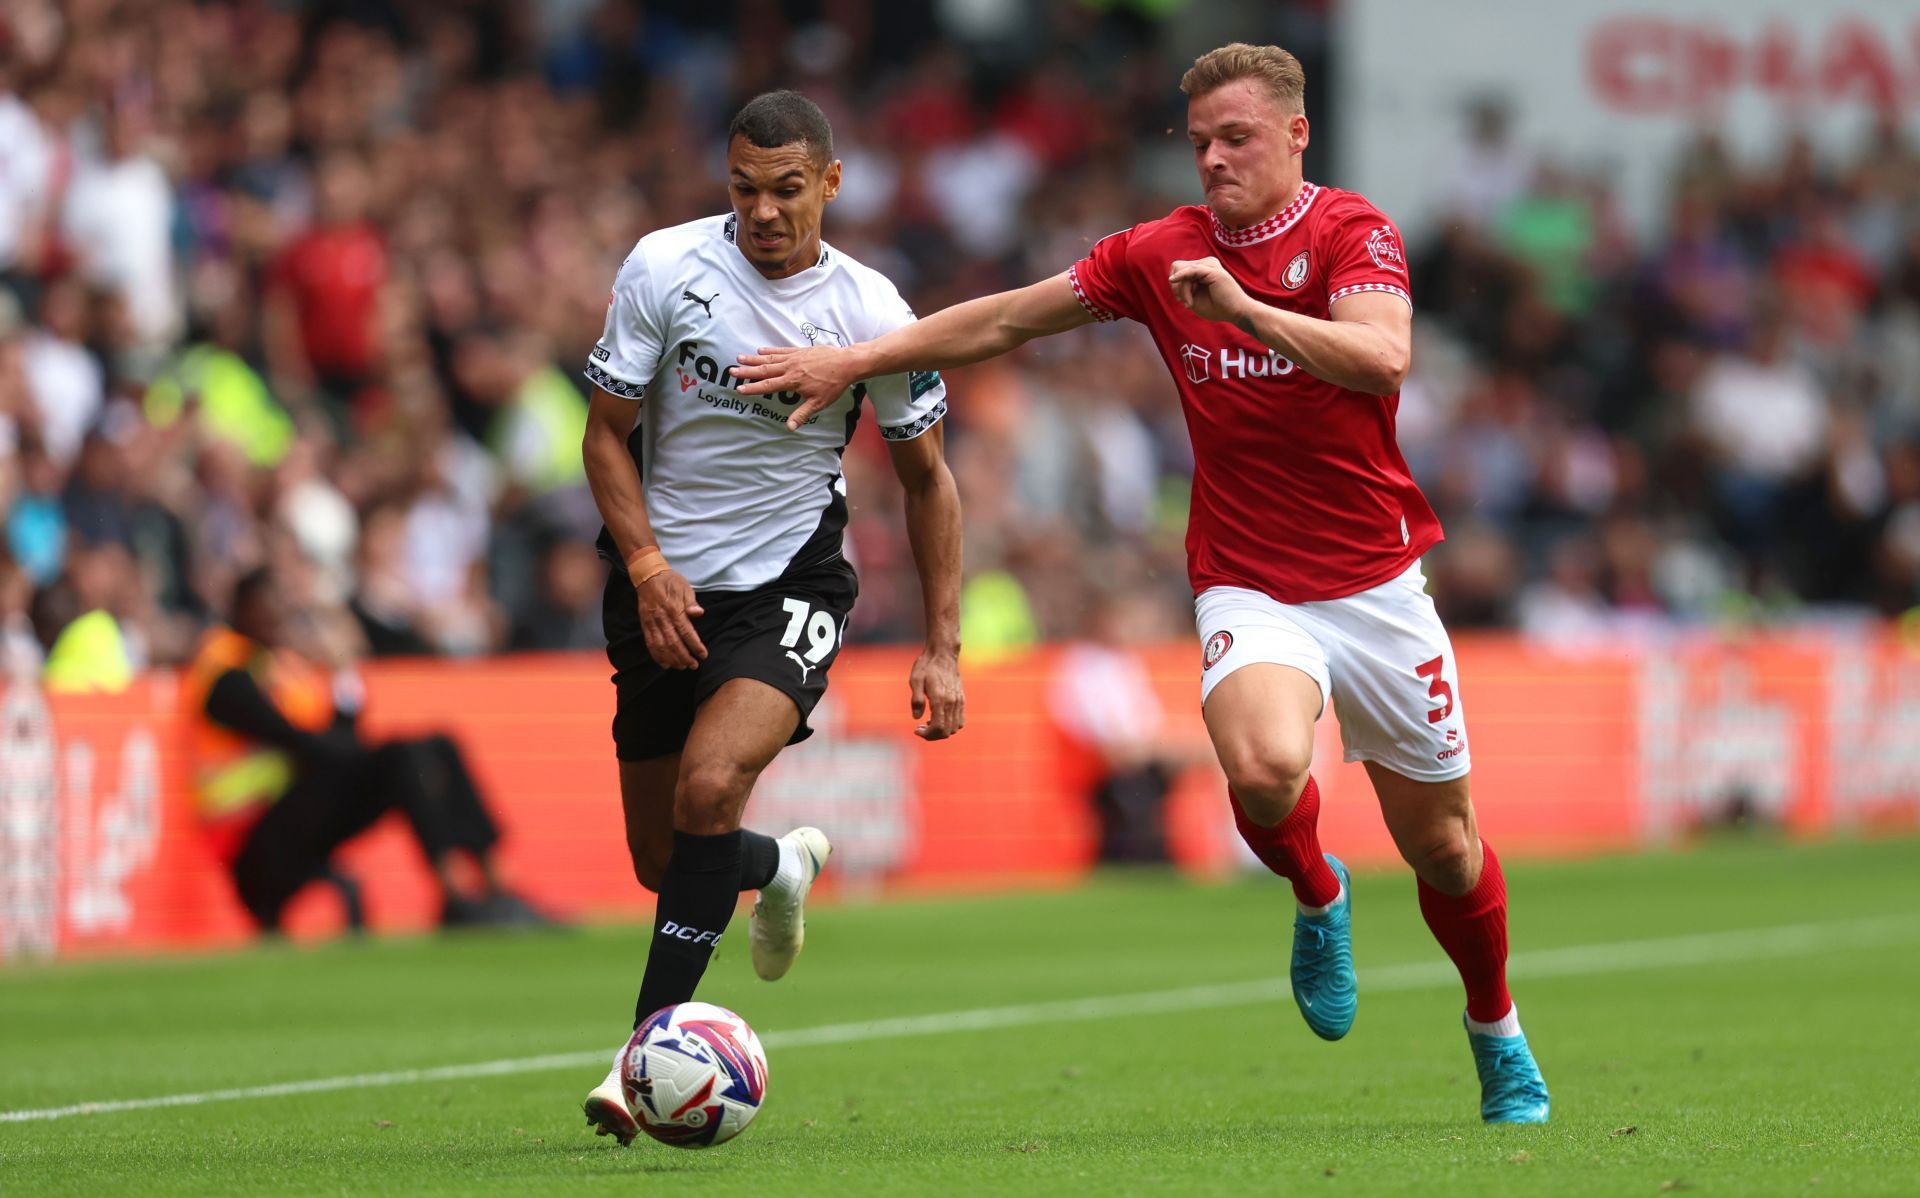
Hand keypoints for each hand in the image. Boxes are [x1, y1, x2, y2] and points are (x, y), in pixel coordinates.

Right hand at [636, 569, 706, 668]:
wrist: (648, 576)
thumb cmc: (670, 582)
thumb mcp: (685, 588)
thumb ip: (691, 602)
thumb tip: (698, 613)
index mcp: (674, 609)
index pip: (686, 632)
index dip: (695, 645)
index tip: (703, 655)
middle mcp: (662, 618)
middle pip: (673, 643)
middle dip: (684, 657)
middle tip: (693, 665)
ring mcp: (651, 623)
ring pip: (661, 646)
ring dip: (672, 659)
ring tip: (681, 667)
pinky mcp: (645, 625)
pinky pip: (650, 644)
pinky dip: (657, 656)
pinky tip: (665, 664)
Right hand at [732, 345, 860, 431]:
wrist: (846, 363)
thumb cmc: (833, 385)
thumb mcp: (818, 403)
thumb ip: (802, 414)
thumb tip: (789, 428)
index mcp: (792, 382)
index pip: (768, 386)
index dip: (752, 388)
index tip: (739, 389)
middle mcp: (790, 368)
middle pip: (764, 370)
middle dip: (747, 371)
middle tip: (732, 371)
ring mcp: (794, 358)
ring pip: (770, 359)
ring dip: (754, 358)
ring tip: (740, 357)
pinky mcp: (800, 351)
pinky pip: (781, 351)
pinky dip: (770, 351)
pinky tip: (761, 350)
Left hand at [908, 646, 964, 740]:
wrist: (943, 654)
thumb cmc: (927, 665)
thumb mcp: (915, 679)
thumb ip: (916, 699)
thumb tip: (916, 717)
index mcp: (940, 698)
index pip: (938, 726)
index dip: (927, 734)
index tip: (916, 730)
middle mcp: (952, 702)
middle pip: (947, 731)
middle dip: (932, 735)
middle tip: (920, 728)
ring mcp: (958, 701)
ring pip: (954, 728)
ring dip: (941, 731)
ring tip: (928, 723)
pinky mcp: (961, 700)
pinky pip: (960, 721)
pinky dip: (950, 726)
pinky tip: (938, 718)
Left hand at [1168, 256, 1251, 324]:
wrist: (1237, 313)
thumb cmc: (1217, 307)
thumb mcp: (1194, 298)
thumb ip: (1182, 287)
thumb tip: (1171, 278)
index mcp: (1202, 268)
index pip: (1178, 268)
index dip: (1175, 285)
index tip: (1183, 300)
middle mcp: (1206, 263)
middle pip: (1177, 267)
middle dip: (1176, 286)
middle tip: (1186, 302)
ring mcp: (1210, 264)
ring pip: (1182, 269)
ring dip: (1182, 290)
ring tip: (1190, 303)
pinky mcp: (1213, 270)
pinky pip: (1190, 270)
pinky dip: (1183, 283)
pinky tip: (1183, 297)